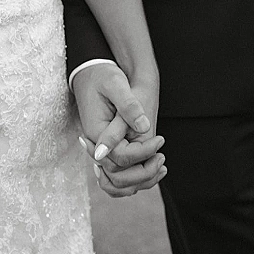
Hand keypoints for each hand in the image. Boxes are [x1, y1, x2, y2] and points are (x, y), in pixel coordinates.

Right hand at [73, 62, 164, 196]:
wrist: (92, 73)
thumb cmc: (103, 76)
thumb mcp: (116, 84)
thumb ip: (128, 106)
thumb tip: (143, 126)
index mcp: (96, 132)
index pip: (121, 157)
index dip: (144, 152)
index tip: (161, 139)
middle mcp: (97, 145)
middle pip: (118, 176)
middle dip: (144, 172)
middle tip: (162, 159)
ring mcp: (101, 148)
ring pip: (117, 181)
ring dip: (139, 180)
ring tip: (160, 167)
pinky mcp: (108, 147)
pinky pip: (117, 173)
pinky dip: (132, 178)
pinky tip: (150, 167)